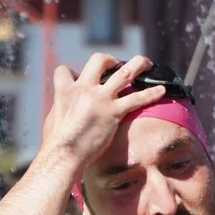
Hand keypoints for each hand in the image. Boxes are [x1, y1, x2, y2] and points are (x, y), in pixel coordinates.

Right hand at [41, 54, 165, 172]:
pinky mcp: (112, 112)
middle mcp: (84, 89)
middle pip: (98, 61)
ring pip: (123, 73)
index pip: (65, 71)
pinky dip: (151, 93)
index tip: (75, 78)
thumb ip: (59, 110)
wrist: (63, 155)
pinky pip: (136, 99)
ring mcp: (100, 99)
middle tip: (116, 63)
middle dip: (110, 59)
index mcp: (65, 91)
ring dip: (137, 64)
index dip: (70, 74)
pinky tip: (162, 91)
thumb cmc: (54, 145)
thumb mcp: (51, 121)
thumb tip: (60, 111)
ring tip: (146, 62)